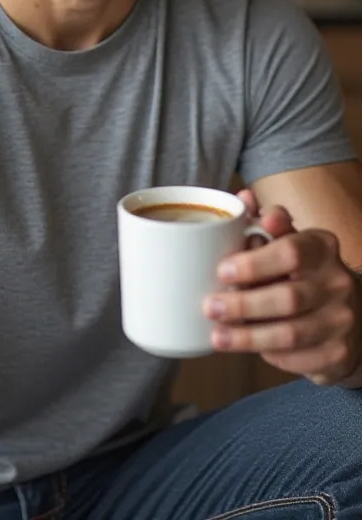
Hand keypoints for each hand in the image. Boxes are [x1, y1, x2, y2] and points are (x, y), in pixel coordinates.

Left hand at [202, 189, 361, 384]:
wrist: (351, 314)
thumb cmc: (306, 271)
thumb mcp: (291, 241)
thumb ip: (267, 223)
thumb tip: (242, 198)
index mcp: (323, 247)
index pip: (291, 251)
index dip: (254, 263)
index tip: (222, 270)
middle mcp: (338, 281)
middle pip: (288, 297)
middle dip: (243, 304)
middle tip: (209, 306)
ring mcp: (342, 319)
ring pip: (291, 333)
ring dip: (248, 336)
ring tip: (217, 335)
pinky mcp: (339, 353)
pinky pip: (298, 358)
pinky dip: (269, 355)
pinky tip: (249, 350)